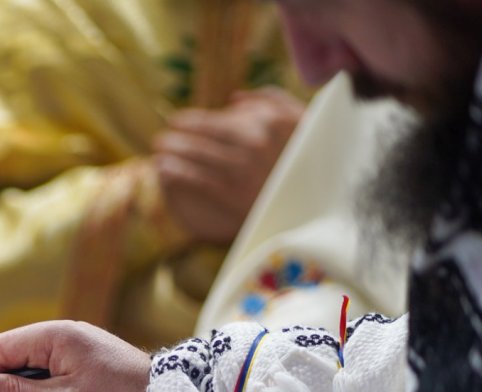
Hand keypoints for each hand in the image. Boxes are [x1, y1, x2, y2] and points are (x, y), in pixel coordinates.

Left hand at [153, 88, 304, 245]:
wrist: (324, 204)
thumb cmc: (314, 160)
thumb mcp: (306, 122)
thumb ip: (274, 101)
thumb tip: (236, 97)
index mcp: (268, 126)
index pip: (219, 121)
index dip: (192, 120)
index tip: (176, 121)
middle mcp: (255, 145)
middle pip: (205, 138)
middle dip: (177, 136)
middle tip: (160, 139)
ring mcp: (244, 171)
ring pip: (199, 157)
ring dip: (172, 152)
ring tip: (157, 153)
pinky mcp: (236, 197)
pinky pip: (200, 181)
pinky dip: (178, 173)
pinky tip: (163, 171)